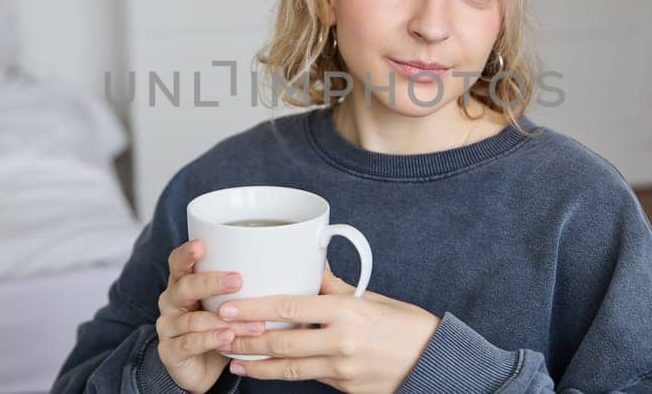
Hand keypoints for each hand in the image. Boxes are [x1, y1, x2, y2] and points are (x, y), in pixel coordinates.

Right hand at [155, 240, 267, 392]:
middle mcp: (171, 302)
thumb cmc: (218, 328)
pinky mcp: (170, 352)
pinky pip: (190, 343)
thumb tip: (285, 267)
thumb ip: (242, 288)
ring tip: (252, 324)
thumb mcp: (228, 305)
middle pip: (185, 287)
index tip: (202, 244)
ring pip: (194, 319)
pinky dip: (210, 340)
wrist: (200, 369)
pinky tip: (228, 339)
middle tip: (238, 280)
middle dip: (212, 283)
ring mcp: (168, 327)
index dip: (187, 253)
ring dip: (224, 321)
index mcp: (183, 284)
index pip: (178, 263)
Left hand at [218, 265, 441, 392]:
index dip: (256, 309)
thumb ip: (335, 288)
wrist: (432, 360)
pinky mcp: (344, 387)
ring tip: (232, 358)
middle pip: (282, 340)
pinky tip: (262, 370)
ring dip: (255, 363)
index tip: (231, 306)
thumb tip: (310, 269)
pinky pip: (306, 378)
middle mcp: (341, 341)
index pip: (291, 307)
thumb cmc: (404, 324)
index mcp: (346, 311)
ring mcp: (341, 368)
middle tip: (220, 332)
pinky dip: (280, 374)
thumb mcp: (370, 297)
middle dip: (246, 338)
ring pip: (288, 367)